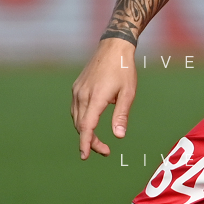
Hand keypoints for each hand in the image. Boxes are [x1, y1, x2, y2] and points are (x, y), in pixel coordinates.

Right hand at [71, 38, 136, 159]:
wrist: (113, 47)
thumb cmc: (124, 70)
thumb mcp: (128, 94)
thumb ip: (121, 115)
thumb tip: (119, 136)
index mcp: (96, 97)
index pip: (87, 126)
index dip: (85, 143)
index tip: (85, 156)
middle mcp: (82, 95)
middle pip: (81, 126)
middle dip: (90, 141)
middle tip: (105, 151)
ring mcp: (77, 90)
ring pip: (76, 118)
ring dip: (85, 132)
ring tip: (98, 141)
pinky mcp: (77, 87)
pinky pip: (76, 109)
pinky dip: (82, 120)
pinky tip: (91, 123)